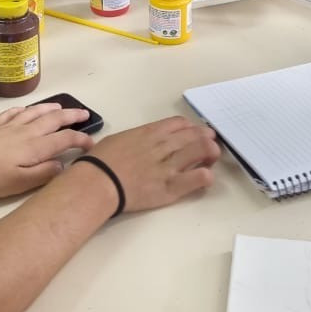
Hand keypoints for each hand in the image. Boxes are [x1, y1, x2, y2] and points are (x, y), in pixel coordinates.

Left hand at [0, 103, 94, 198]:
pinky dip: (25, 109)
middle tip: (84, 114)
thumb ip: (43, 174)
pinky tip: (26, 110)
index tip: (93, 144)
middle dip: (71, 116)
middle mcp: (26, 132)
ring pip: (35, 113)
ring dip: (51, 109)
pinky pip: (14, 113)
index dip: (81, 140)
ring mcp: (9, 127)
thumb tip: (63, 165)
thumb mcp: (18, 183)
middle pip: (53, 120)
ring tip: (61, 107)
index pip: (64, 139)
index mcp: (35, 147)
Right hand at [91, 116, 218, 211]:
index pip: (178, 124)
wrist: (98, 183)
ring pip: (200, 151)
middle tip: (211, 141)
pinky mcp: (170, 187)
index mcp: (149, 133)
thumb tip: (139, 141)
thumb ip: (135, 138)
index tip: (193, 131)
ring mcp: (169, 166)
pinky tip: (207, 176)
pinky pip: (196, 178)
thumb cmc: (100, 161)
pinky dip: (206, 175)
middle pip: (193, 135)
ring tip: (212, 156)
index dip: (190, 127)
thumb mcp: (118, 139)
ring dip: (211, 152)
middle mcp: (163, 146)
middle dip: (206, 137)